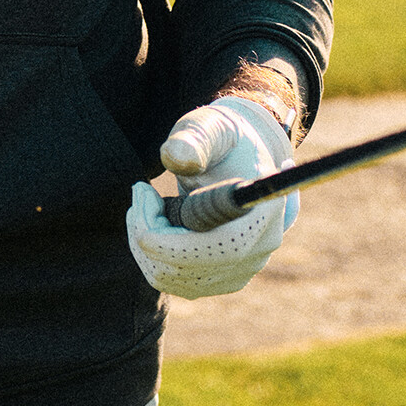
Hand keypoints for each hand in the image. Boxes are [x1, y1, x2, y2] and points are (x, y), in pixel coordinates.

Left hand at [125, 95, 296, 298]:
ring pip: (170, 275)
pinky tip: (154, 217)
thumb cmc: (221, 139)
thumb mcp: (209, 127)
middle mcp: (259, 247)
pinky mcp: (218, 278)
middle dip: (148, 230)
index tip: (142, 213)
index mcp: (264, 208)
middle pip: (189, 267)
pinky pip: (169, 278)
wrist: (235, 156)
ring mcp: (240, 269)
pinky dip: (149, 251)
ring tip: (146, 198)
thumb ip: (193, 138)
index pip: (223, 248)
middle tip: (141, 190)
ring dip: (144, 239)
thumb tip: (176, 158)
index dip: (175, 243)